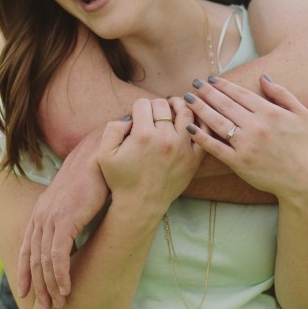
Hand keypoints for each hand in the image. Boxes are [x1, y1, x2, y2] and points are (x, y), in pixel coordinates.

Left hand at [16, 130, 108, 308]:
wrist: (98, 154)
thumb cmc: (92, 174)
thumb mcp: (75, 199)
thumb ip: (69, 215)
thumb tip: (73, 231)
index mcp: (42, 211)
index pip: (28, 246)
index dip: (26, 271)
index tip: (27, 291)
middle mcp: (41, 215)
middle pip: (34, 259)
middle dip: (38, 286)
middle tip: (46, 307)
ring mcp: (51, 217)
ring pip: (44, 261)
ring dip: (51, 286)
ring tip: (58, 302)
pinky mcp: (64, 220)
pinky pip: (58, 256)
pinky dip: (60, 275)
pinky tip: (66, 288)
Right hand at [99, 97, 201, 214]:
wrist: (141, 204)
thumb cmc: (121, 179)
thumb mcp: (104, 154)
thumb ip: (112, 128)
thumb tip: (130, 116)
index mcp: (142, 135)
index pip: (143, 103)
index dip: (138, 107)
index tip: (137, 116)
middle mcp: (164, 138)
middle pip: (163, 105)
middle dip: (155, 106)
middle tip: (153, 113)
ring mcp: (182, 148)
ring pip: (185, 112)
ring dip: (178, 106)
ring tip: (173, 107)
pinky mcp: (193, 158)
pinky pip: (203, 133)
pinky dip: (199, 122)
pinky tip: (191, 119)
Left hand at [183, 75, 307, 197]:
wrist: (300, 179)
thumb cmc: (300, 144)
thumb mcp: (300, 114)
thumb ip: (282, 93)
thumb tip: (263, 77)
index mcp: (269, 112)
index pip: (240, 94)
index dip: (223, 85)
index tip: (211, 78)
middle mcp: (256, 126)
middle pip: (225, 105)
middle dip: (207, 92)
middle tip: (194, 83)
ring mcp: (246, 145)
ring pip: (217, 122)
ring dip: (200, 109)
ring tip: (187, 99)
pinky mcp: (239, 162)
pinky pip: (216, 147)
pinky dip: (201, 137)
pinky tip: (190, 128)